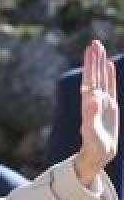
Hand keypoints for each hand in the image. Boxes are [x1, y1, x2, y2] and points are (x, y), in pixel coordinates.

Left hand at [74, 40, 118, 186]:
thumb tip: (91, 97)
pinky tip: (109, 66)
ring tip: (99, 48)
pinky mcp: (110, 107)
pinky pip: (110, 87)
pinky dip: (109, 76)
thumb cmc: (93, 148)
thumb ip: (90, 116)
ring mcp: (102, 102)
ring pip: (102, 79)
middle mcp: (94, 101)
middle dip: (94, 59)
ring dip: (100, 64)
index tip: (90, 50)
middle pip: (94, 76)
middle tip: (94, 42)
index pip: (89, 80)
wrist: (97, 156)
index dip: (90, 65)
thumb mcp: (92, 133)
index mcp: (89, 105)